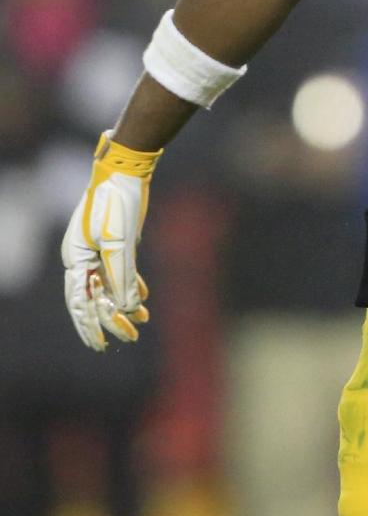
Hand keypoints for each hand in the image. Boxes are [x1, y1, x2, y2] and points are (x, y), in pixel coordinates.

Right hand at [62, 132, 161, 350]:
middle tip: (130, 337)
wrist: (125, 169)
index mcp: (75, 258)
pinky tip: (143, 299)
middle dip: (110, 320)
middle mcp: (82, 256)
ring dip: (124, 304)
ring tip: (142, 320)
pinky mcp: (114, 241)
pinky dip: (131, 285)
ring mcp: (97, 249)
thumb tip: (127, 307)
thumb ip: (123, 276)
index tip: (101, 345)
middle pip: (93, 297)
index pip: (79, 302)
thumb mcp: (120, 242)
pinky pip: (119, 271)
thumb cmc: (116, 202)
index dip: (90, 325)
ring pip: (109, 286)